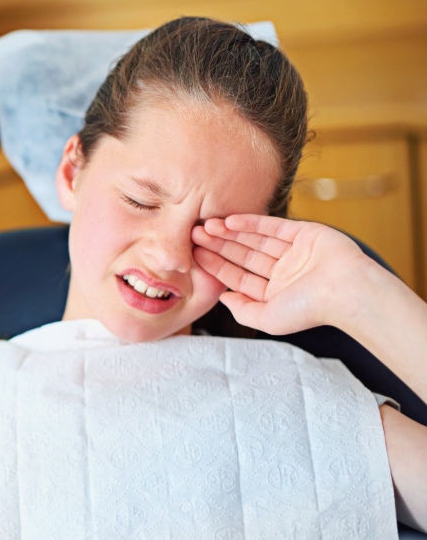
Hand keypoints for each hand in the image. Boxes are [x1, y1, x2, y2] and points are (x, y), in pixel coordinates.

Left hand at [191, 214, 380, 334]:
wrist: (346, 291)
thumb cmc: (309, 310)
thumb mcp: (268, 319)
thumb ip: (243, 311)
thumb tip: (223, 299)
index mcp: (275, 292)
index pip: (238, 277)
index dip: (216, 266)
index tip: (194, 256)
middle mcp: (284, 271)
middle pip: (243, 255)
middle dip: (218, 246)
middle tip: (193, 234)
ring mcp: (295, 252)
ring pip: (255, 239)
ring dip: (231, 233)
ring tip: (206, 226)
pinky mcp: (306, 233)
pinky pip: (273, 226)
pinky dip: (251, 222)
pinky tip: (229, 220)